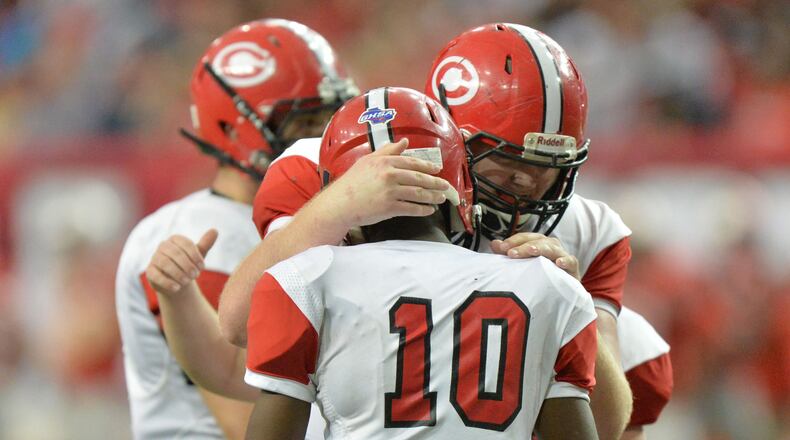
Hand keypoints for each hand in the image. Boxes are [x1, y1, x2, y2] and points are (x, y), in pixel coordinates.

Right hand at [145, 229, 218, 295]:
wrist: (178, 282)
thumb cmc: (189, 265)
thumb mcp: (198, 255)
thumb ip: (205, 243)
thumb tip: (215, 230)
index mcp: (175, 239)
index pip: (185, 243)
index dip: (195, 255)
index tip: (202, 267)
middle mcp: (163, 246)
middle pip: (176, 253)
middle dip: (187, 265)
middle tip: (196, 276)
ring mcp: (154, 258)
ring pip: (165, 263)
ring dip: (178, 273)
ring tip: (188, 282)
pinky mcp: (150, 271)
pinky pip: (156, 275)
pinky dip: (167, 282)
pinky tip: (177, 288)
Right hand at [319, 138, 450, 228]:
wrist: (340, 203)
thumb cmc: (352, 182)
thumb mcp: (368, 161)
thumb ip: (387, 151)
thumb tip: (404, 142)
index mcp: (385, 162)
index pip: (413, 162)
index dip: (428, 166)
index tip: (437, 170)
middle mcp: (389, 175)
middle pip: (420, 178)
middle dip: (436, 183)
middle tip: (445, 186)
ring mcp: (390, 192)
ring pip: (418, 194)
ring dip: (432, 197)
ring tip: (440, 198)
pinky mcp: (389, 207)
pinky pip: (411, 208)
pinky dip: (422, 210)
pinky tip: (429, 210)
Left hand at [491, 233, 580, 279]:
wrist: (557, 298)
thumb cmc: (538, 278)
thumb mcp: (521, 267)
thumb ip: (509, 254)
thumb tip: (494, 243)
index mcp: (538, 244)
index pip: (525, 238)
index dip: (514, 240)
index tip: (501, 248)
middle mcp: (550, 247)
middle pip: (538, 240)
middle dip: (524, 245)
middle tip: (511, 253)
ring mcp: (562, 257)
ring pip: (553, 248)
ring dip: (542, 248)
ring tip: (532, 251)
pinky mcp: (573, 270)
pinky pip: (571, 262)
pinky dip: (566, 260)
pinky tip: (559, 263)